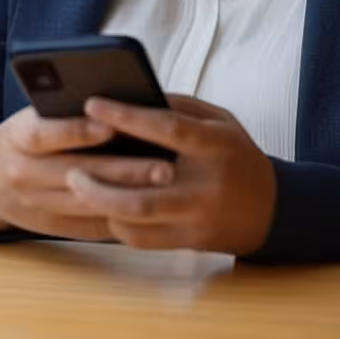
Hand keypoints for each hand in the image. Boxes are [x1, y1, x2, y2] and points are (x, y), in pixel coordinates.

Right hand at [0, 106, 183, 240]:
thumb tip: (118, 101)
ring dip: (127, 196)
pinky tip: (149, 208)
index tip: (113, 126)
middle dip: (123, 171)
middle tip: (164, 166)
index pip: (45, 133)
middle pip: (76, 173)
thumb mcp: (33, 115)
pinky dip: (117, 218)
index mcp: (17, 137)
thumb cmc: (25, 136)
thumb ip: (65, 110)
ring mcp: (34, 204)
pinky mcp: (48, 227)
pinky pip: (86, 227)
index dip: (77, 131)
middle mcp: (23, 173)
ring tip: (164, 186)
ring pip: (85, 203)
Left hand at [64, 95, 276, 255]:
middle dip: (100, 180)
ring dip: (101, 204)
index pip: (167, 128)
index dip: (127, 116)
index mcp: (215, 144)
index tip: (92, 104)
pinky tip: (101, 206)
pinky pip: (141, 239)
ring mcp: (196, 218)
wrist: (269, 208)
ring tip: (77, 186)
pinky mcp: (188, 242)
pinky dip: (116, 222)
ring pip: (137, 220)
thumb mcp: (219, 120)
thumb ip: (180, 107)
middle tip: (71, 166)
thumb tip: (134, 95)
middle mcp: (206, 185)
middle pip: (143, 189)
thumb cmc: (236, 154)